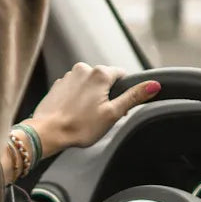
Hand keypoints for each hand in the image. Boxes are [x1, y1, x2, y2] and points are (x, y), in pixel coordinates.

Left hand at [28, 63, 159, 156]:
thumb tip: (154, 84)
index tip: (116, 108)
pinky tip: (74, 114)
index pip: (122, 75)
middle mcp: (84, 69)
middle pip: (105, 80)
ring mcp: (69, 76)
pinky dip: (77, 99)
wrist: (47, 132)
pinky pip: (75, 89)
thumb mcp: (113, 113)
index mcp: (100, 73)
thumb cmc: (80, 126)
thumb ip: (134, 97)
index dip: (123, 93)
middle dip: (106, 95)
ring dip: (91, 97)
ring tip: (85, 116)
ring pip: (89, 85)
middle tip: (100, 116)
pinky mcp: (58, 85)